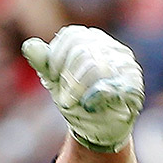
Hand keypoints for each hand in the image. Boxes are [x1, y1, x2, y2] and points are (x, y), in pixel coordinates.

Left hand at [22, 25, 143, 152]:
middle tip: (63, 98)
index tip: (52, 76)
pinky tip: (88, 105)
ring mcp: (126, 64)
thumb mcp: (55, 80)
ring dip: (77, 89)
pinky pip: (114, 84)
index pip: (72, 35)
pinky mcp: (134, 84)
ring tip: (71, 104)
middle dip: (67, 77)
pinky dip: (96, 96)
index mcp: (92, 40)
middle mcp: (112, 47)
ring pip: (96, 66)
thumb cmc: (76, 98)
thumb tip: (28, 45)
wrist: (98, 126)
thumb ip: (44, 62)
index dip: (57, 56)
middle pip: (82, 50)